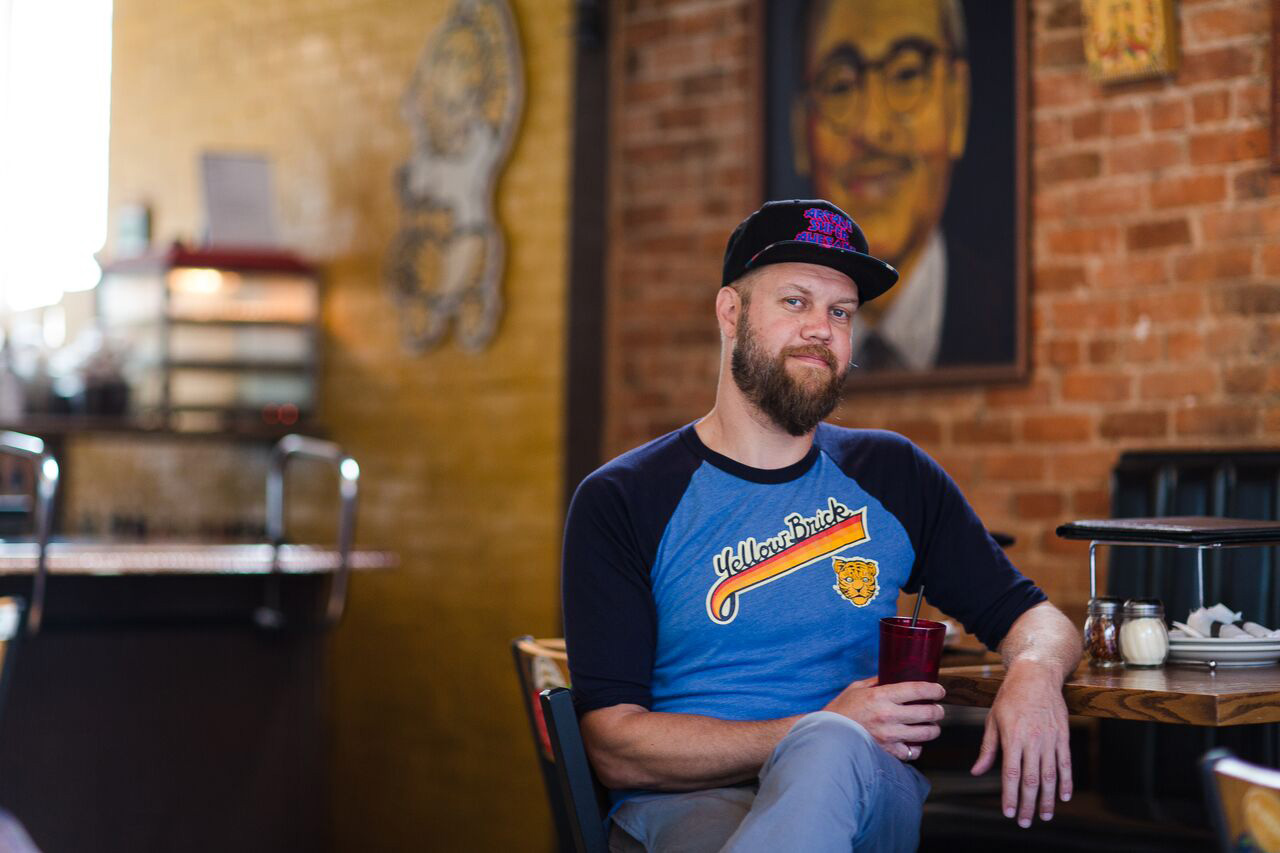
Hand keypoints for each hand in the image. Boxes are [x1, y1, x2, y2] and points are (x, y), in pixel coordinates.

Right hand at [823, 675, 945, 760]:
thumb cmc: (841, 710)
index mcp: (881, 696)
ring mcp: (889, 736)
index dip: (934, 689)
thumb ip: (877, 682)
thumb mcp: (857, 688)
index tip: (939, 690)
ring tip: (931, 726)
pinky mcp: (888, 752)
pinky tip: (914, 741)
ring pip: (926, 733)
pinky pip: (913, 751)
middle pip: (927, 712)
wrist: (827, 734)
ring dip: (933, 728)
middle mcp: (888, 716)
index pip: (917, 690)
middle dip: (938, 710)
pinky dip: (917, 747)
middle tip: (937, 709)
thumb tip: (893, 675)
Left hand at [970, 660, 1071, 827]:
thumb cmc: (1009, 697)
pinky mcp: (1063, 735)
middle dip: (1028, 804)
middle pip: (1031, 780)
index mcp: (1012, 737)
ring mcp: (1050, 738)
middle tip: (1025, 823)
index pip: (1011, 774)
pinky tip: (1064, 796)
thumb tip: (976, 772)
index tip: (1009, 813)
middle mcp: (1032, 740)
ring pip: (1050, 775)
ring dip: (1048, 798)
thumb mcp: (992, 719)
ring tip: (1044, 816)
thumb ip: (987, 748)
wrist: (1036, 675)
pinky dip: (1066, 781)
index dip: (1010, 796)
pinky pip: (1066, 763)